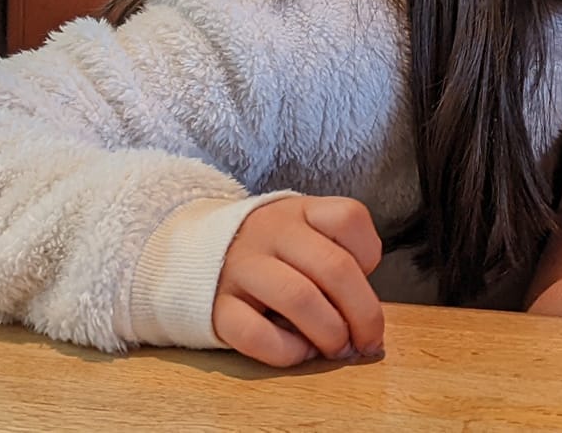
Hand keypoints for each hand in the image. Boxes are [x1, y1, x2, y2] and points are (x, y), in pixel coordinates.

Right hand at [213, 195, 385, 366]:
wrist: (192, 254)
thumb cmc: (269, 253)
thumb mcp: (303, 234)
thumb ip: (337, 258)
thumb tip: (366, 316)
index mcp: (300, 211)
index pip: (348, 218)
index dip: (369, 254)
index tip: (366, 277)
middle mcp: (271, 232)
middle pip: (335, 267)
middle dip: (363, 312)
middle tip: (369, 340)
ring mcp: (240, 267)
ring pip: (299, 299)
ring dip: (330, 332)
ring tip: (337, 349)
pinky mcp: (216, 307)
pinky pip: (256, 334)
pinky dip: (287, 351)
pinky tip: (298, 352)